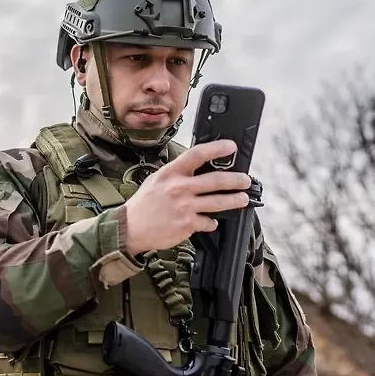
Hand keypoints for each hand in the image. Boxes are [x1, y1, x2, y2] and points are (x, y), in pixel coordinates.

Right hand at [124, 139, 252, 254]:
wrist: (129, 228)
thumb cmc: (142, 205)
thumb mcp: (156, 181)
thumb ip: (176, 174)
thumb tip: (198, 168)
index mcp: (171, 174)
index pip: (197, 155)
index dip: (217, 148)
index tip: (231, 147)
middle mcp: (179, 188)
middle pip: (216, 180)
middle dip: (236, 180)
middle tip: (245, 180)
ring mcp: (184, 207)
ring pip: (219, 202)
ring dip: (235, 200)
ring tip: (242, 199)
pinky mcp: (187, 225)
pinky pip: (208, 222)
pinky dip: (211, 222)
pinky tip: (210, 222)